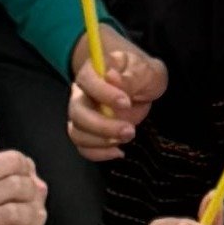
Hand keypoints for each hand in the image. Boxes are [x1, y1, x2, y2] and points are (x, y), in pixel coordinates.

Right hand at [65, 30, 166, 161]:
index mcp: (93, 71)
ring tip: (127, 136)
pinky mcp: (89, 132)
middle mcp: (81, 93)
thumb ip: (131, 75)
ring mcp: (83, 114)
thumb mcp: (146, 70)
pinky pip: (84, 147)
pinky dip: (99, 154)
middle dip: (102, 126)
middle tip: (129, 130)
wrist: (143, 85)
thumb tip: (111, 77)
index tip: (126, 103)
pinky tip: (118, 151)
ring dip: (101, 141)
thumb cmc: (142, 74)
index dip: (102, 93)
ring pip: (77, 133)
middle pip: (77, 112)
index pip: (86, 81)